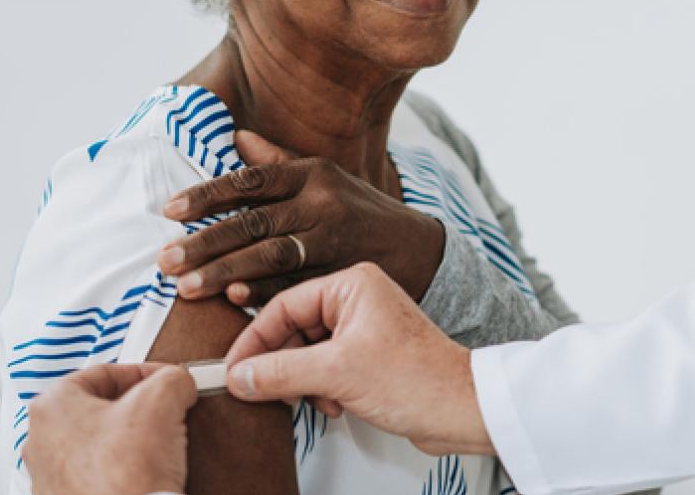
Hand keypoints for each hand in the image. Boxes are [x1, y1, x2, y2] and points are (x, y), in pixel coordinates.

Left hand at [23, 363, 196, 494]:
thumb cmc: (126, 473)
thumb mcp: (162, 401)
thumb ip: (172, 378)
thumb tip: (179, 384)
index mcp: (52, 406)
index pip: (104, 372)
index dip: (144, 372)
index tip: (168, 380)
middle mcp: (41, 441)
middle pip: (99, 407)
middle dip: (136, 407)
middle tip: (164, 411)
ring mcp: (50, 477)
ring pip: (99, 442)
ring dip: (130, 439)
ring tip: (158, 445)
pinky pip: (98, 475)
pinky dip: (122, 470)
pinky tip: (145, 473)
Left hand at [158, 131, 445, 306]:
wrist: (420, 249)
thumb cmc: (360, 211)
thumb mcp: (326, 178)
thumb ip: (278, 162)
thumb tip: (235, 137)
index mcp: (314, 174)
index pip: (252, 181)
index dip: (208, 194)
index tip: (170, 209)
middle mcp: (323, 204)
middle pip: (255, 222)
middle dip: (205, 243)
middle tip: (165, 260)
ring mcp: (335, 241)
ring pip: (272, 256)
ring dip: (226, 272)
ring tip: (187, 288)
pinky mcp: (343, 275)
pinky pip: (297, 285)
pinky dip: (266, 293)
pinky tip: (236, 301)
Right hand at [224, 262, 493, 456]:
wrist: (461, 410)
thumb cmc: (419, 379)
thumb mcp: (336, 374)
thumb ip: (280, 372)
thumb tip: (240, 376)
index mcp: (353, 284)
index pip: (284, 305)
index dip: (254, 340)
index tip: (233, 368)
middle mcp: (359, 299)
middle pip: (294, 329)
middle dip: (282, 365)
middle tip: (262, 390)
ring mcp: (365, 328)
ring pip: (308, 352)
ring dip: (304, 381)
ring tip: (315, 398)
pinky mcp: (370, 355)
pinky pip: (326, 367)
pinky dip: (322, 388)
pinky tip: (334, 404)